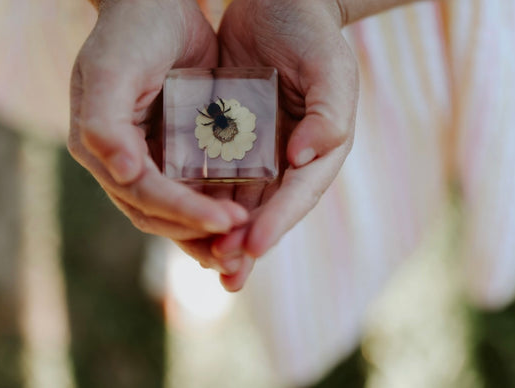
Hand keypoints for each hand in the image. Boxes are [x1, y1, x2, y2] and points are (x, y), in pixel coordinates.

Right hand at [68, 0, 248, 276]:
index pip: (145, 195)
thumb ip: (106, 123)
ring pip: (180, 209)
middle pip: (160, 215)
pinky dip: (218, 204)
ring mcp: (151, 157)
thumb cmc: (132, 31)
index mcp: (103, 148)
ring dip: (210, 233)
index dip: (184, 213)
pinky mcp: (176, 149)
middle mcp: (124, 161)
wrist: (155, 5)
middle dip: (200, 234)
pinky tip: (247, 216)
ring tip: (246, 250)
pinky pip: (198, 186)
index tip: (226, 222)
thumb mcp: (112, 69)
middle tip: (242, 250)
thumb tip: (121, 173)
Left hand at [204, 0, 358, 289]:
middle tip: (225, 273)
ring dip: (224, 235)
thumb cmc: (310, 33)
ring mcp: (263, 151)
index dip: (277, 221)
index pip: (299, 192)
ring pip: (243, 202)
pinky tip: (185, 222)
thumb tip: (307, 158)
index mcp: (321, 147)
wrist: (280, 5)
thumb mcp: (329, 67)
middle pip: (270, 209)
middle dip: (248, 243)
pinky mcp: (235, 140)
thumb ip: (329, 114)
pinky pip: (219, 176)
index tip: (252, 245)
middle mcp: (293, 158)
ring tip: (206, 265)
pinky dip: (206, 202)